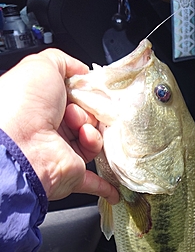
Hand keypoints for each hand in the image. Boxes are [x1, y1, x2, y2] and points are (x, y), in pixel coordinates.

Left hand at [0, 49, 118, 203]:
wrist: (21, 144)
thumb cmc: (24, 105)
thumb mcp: (42, 66)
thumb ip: (63, 62)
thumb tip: (81, 71)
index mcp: (41, 104)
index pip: (74, 96)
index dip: (84, 92)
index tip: (90, 89)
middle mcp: (50, 128)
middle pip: (86, 116)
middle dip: (89, 110)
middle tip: (78, 109)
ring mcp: (61, 151)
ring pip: (93, 139)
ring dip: (93, 131)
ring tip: (81, 130)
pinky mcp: (72, 173)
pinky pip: (92, 181)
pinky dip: (105, 185)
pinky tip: (115, 189)